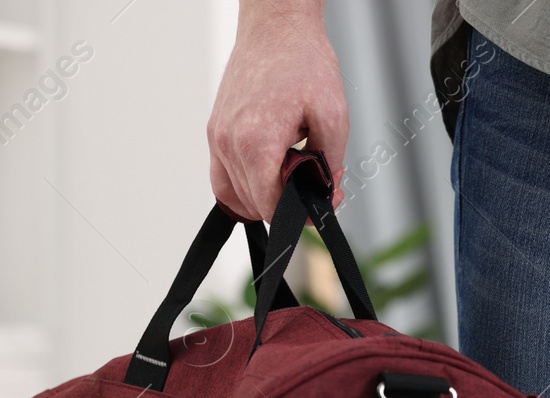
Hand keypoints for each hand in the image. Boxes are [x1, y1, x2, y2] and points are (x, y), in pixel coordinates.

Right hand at [207, 2, 346, 219]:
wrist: (276, 29)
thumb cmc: (303, 64)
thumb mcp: (333, 119)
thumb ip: (329, 165)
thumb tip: (325, 194)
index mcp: (255, 142)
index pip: (270, 206)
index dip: (301, 216)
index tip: (324, 203)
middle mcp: (228, 143)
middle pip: (254, 205)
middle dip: (289, 206)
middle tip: (320, 188)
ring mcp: (217, 137)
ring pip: (235, 196)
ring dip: (266, 198)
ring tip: (295, 178)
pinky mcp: (215, 130)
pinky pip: (222, 177)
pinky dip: (245, 187)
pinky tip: (271, 177)